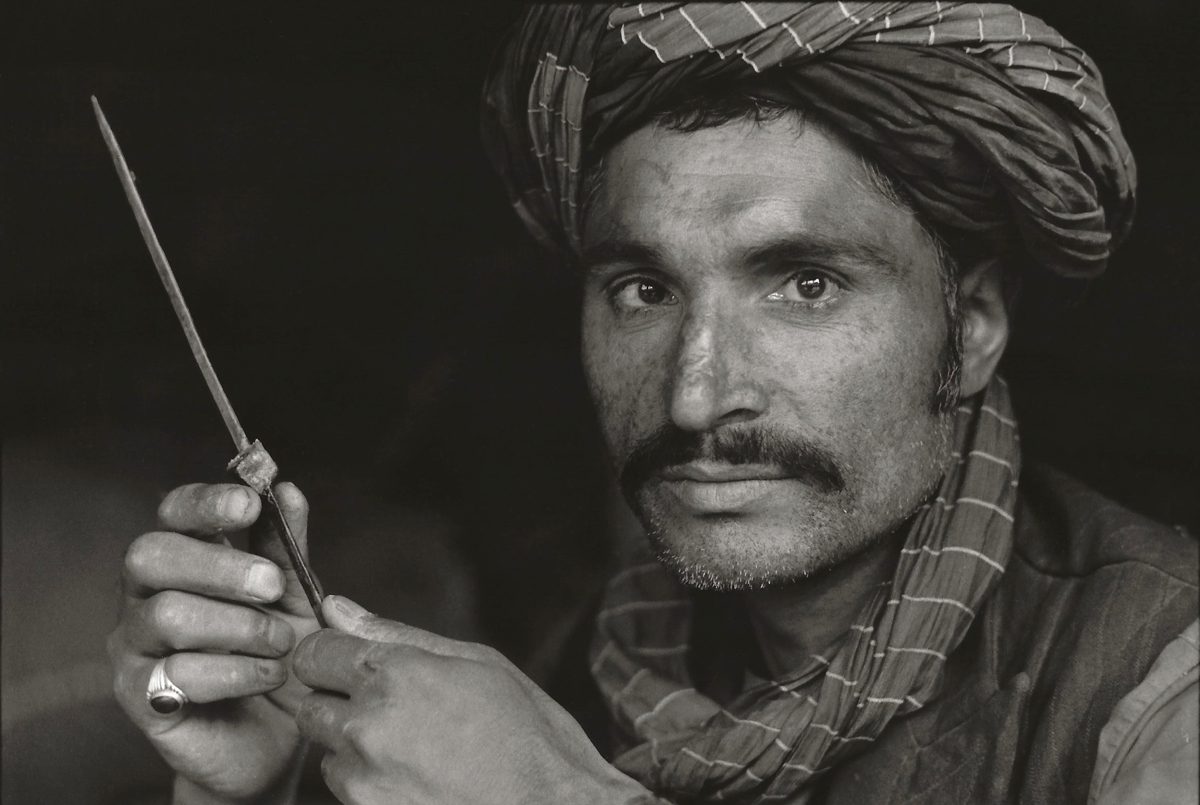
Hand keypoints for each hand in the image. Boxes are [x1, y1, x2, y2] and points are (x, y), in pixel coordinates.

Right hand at [108, 481, 320, 801]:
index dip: (206, 503)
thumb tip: (289, 491)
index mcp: (183, 558)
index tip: (250, 505)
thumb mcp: (294, 596)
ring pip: (167, 614)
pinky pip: (178, 672)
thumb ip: (286, 547)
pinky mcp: (142, 697)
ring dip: (239, 625)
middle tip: (272, 586)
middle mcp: (146, 595)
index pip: (173, 512)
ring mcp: (135, 647)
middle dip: (220, 565)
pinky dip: (237, 670)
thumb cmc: (277, 654)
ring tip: (281, 643)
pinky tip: (270, 675)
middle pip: (151, 555)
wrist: (276, 737)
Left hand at [293, 596, 651, 804]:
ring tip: (416, 751)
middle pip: (309, 705)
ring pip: (327, 752)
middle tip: (392, 711)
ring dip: (354, 748)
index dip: (330, 655)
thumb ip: (398, 635)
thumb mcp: (479, 663)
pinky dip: (371, 783)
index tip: (350, 663)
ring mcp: (364, 780)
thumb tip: (338, 607)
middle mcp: (369, 726)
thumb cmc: (529, 735)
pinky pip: (347, 791)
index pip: (314, 652)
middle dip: (339, 703)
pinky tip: (418, 780)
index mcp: (397, 674)